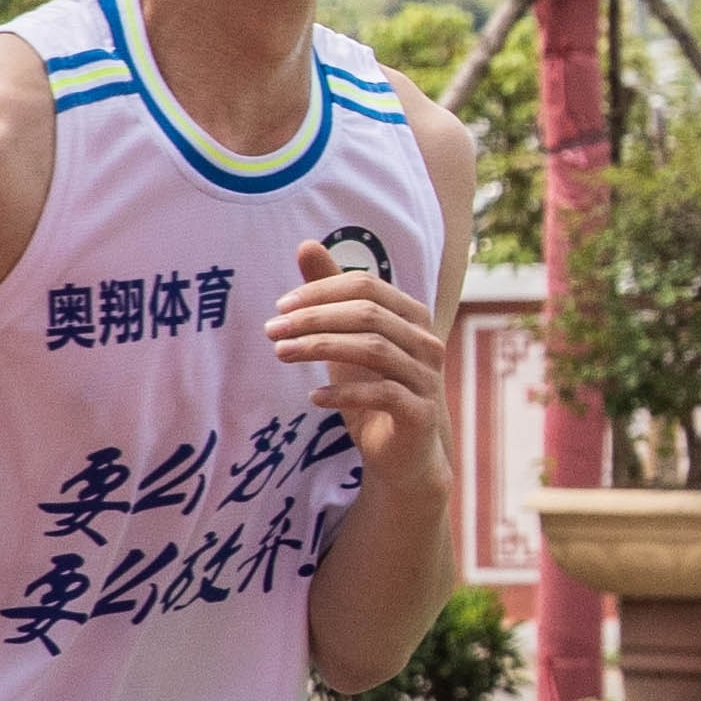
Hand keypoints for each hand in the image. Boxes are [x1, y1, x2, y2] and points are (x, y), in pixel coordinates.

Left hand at [271, 239, 452, 476]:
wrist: (404, 456)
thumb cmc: (374, 390)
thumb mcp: (346, 340)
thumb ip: (330, 295)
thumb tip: (306, 245)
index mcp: (412, 316)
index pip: (366, 285)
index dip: (321, 291)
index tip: (281, 306)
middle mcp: (426, 342)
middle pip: (368, 314)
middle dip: (314, 318)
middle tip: (272, 330)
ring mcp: (427, 378)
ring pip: (373, 349)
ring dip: (321, 347)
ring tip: (282, 354)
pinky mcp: (421, 414)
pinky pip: (382, 394)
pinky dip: (343, 393)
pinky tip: (314, 396)